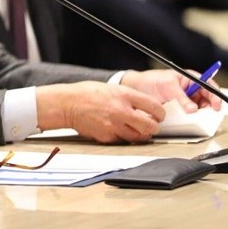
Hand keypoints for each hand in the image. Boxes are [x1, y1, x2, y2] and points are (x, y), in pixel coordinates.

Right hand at [36, 81, 165, 142]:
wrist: (66, 104)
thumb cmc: (86, 94)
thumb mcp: (111, 88)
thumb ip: (130, 98)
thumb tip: (146, 107)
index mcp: (124, 95)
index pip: (154, 107)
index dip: (161, 113)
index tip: (159, 115)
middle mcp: (121, 110)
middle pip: (151, 126)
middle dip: (154, 127)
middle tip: (152, 125)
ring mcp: (114, 125)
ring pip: (139, 137)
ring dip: (141, 134)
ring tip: (136, 129)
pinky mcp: (107, 137)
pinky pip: (123, 140)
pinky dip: (124, 137)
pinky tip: (117, 129)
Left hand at [120, 69, 222, 112]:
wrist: (136, 88)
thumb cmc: (151, 81)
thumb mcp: (167, 86)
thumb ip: (181, 97)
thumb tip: (193, 109)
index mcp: (190, 79)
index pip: (209, 85)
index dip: (215, 95)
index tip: (216, 105)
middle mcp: (190, 90)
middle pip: (207, 100)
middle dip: (209, 108)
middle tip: (207, 116)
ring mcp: (185, 101)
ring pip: (200, 110)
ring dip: (200, 115)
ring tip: (197, 119)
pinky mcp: (180, 111)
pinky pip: (189, 117)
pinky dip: (191, 120)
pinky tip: (188, 122)